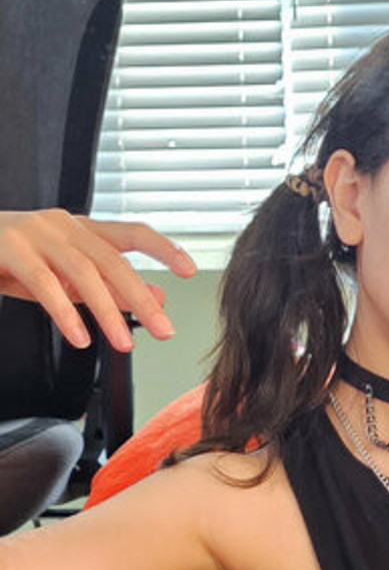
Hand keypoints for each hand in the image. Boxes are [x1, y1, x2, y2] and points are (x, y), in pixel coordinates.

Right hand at [0, 208, 196, 351]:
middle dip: (142, 298)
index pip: (133, 232)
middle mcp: (64, 225)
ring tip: (125, 343)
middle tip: (163, 329)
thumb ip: (106, 287)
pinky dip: (66, 313)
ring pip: (83, 272)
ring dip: (108, 312)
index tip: (190, 270)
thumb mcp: (63, 277)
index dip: (163, 248)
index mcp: (81, 229)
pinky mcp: (11, 247)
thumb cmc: (11, 261)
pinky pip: (44, 283)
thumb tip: (155, 297)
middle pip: (114, 260)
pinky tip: (80, 336)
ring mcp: (37, 233)